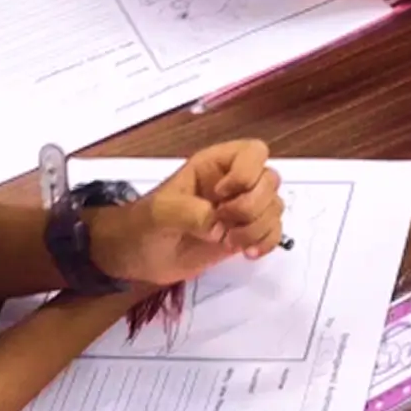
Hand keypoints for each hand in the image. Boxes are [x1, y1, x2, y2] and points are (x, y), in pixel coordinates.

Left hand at [89, 141, 284, 283]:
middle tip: (224, 223)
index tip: (221, 196)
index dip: (247, 173)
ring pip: (274, 207)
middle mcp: (233, 183)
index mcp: (215, 165)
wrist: (136, 257)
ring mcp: (240, 210)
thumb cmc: (144, 225)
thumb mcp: (160, 212)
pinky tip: (247, 252)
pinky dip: (266, 242)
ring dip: (258, 228)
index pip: (254, 152)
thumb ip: (188, 212)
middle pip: (270, 180)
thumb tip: (219, 226)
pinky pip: (273, 232)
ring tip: (230, 241)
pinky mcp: (244, 234)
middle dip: (252, 206)